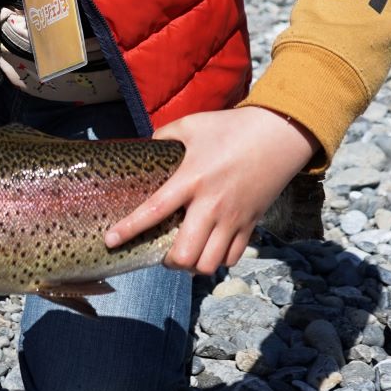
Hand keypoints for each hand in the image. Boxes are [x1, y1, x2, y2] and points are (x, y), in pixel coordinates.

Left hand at [105, 107, 317, 274]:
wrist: (279, 135)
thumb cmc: (232, 128)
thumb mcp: (192, 125)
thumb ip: (164, 136)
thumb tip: (147, 147)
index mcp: (192, 179)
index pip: (154, 210)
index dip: (130, 229)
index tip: (111, 240)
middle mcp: (211, 205)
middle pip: (184, 255)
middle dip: (168, 261)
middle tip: (162, 251)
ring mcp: (233, 219)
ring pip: (208, 264)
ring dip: (192, 265)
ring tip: (185, 254)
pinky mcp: (251, 225)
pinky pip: (232, 258)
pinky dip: (217, 260)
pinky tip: (209, 249)